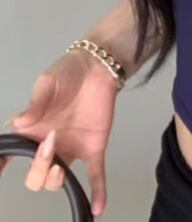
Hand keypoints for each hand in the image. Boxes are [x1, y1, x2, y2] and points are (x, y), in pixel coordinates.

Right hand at [1, 49, 119, 217]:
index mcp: (31, 131)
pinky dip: (97, 191)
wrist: (99, 66)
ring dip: (58, 180)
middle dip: (38, 169)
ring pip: (58, 180)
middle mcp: (48, 145)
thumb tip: (20, 123)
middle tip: (49, 145)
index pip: (9, 154)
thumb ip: (36, 103)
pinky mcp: (94, 147)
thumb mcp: (47, 83)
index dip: (0, 167)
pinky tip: (97, 210)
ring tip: (61, 165)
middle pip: (35, 176)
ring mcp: (71, 148)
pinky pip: (95, 174)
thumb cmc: (67, 72)